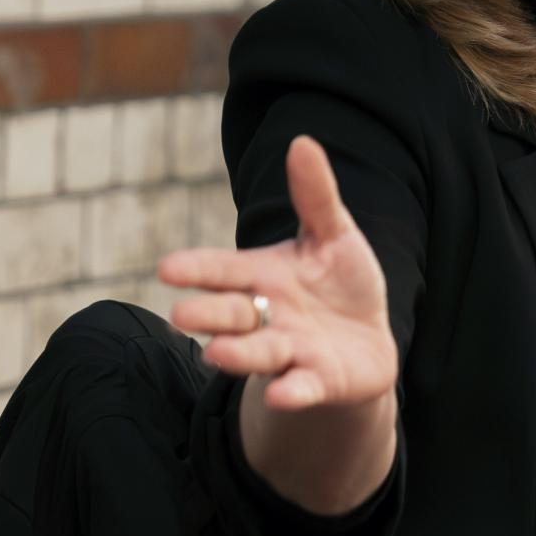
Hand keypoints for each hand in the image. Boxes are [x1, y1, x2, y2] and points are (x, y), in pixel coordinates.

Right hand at [157, 134, 396, 409]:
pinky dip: (293, 392)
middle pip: (231, 315)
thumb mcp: (333, 234)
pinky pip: (303, 387)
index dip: (198, 269)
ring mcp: (290, 352)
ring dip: (238, 355)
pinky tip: (283, 394)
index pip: (223, 270)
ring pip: (259, 354)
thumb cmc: (341, 282)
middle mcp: (266, 317)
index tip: (167, 267)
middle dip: (208, 315)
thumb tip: (302, 140)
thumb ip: (315, 196)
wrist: (368, 341)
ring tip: (215, 354)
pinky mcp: (319, 382)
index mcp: (262, 276)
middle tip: (180, 316)